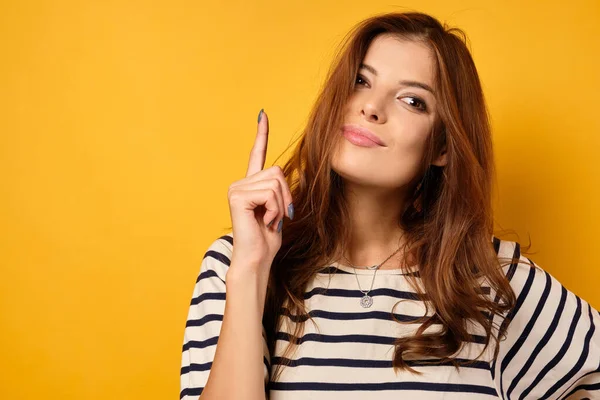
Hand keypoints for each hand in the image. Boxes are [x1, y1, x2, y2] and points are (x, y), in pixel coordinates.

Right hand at [227, 109, 293, 274]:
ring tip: (270, 220)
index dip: (261, 134)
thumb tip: (283, 176)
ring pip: (276, 182)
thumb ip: (280, 191)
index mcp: (251, 184)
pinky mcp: (237, 196)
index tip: (262, 115)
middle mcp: (240, 183)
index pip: (257, 154)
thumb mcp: (279, 209)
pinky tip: (264, 222)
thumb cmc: (267, 238)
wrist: (256, 259)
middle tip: (278, 216)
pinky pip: (269, 194)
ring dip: (281, 205)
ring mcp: (236, 188)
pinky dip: (274, 210)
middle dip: (286, 196)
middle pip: (277, 172)